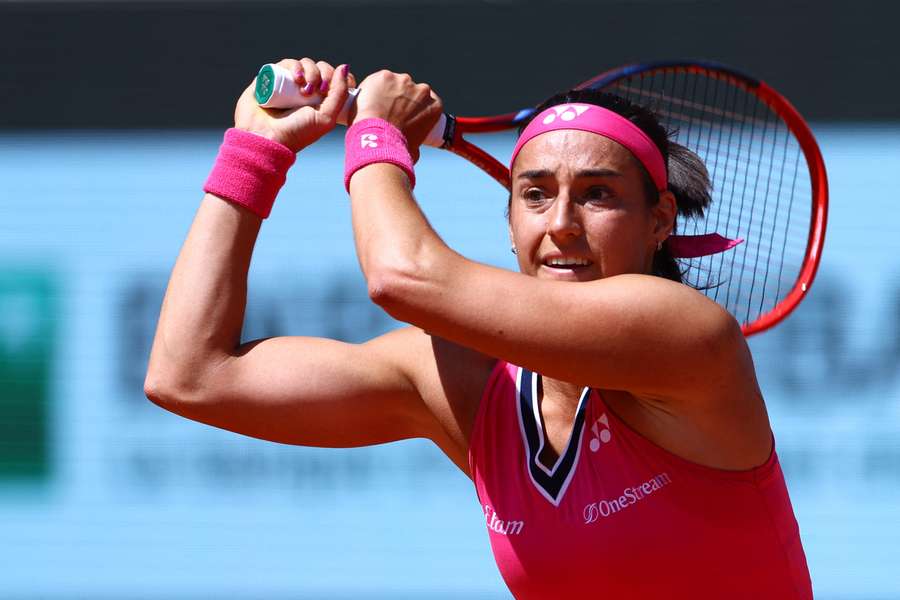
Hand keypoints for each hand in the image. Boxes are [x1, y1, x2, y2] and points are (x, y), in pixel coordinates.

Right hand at [233, 58, 356, 152]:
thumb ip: (340, 94)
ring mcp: (289, 84)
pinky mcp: (272, 77)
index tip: (342, 83)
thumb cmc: (297, 133)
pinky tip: (296, 77)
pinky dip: (294, 65)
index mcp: (321, 102)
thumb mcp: (326, 118)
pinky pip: (286, 63)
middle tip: (318, 90)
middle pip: (321, 69)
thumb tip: (344, 66)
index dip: (340, 76)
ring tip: (304, 87)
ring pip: (305, 64)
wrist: (266, 138)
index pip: (335, 80)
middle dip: (324, 74)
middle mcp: (305, 92)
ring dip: (310, 70)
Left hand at [352, 70, 442, 161]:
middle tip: (388, 111)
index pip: (427, 100)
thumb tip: (413, 150)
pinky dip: (372, 87)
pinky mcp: (385, 76)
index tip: (405, 113)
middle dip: (401, 98)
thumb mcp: (415, 150)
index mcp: (434, 105)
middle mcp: (422, 90)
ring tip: (375, 107)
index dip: (415, 106)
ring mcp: (403, 81)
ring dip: (386, 91)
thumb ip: (416, 143)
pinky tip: (367, 100)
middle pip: (410, 89)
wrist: (378, 140)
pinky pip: (377, 80)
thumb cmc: (397, 149)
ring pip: (393, 83)